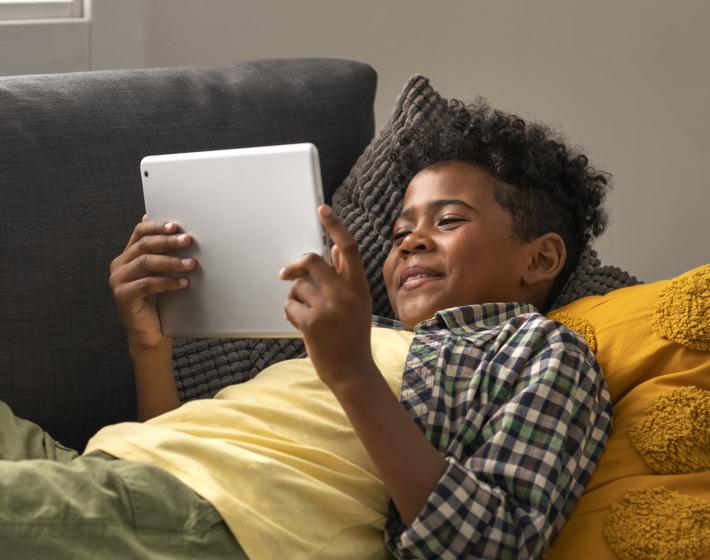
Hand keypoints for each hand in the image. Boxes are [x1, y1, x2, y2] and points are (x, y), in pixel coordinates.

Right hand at [109, 215, 196, 349]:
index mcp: (127, 255)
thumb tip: (180, 233)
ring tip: (191, 264)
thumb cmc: (159, 301)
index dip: (157, 227)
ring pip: (145, 263)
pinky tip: (183, 283)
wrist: (150, 332)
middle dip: (168, 241)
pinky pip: (146, 284)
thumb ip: (164, 255)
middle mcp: (119, 265)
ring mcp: (118, 280)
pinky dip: (167, 282)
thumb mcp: (161, 274)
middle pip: (143, 245)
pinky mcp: (123, 296)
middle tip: (188, 240)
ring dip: (171, 261)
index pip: (139, 232)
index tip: (175, 226)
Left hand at [279, 205, 374, 388]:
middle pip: (312, 260)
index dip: (335, 226)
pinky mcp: (312, 323)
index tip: (322, 209)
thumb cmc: (353, 336)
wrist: (353, 371)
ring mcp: (328, 308)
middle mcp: (345, 293)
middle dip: (296, 265)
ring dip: (295, 299)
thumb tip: (331, 249)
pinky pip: (290, 306)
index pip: (348, 248)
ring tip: (307, 316)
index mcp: (359, 286)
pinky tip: (303, 326)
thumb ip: (346, 277)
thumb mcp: (358, 303)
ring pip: (297, 287)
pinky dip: (291, 314)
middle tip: (286, 273)